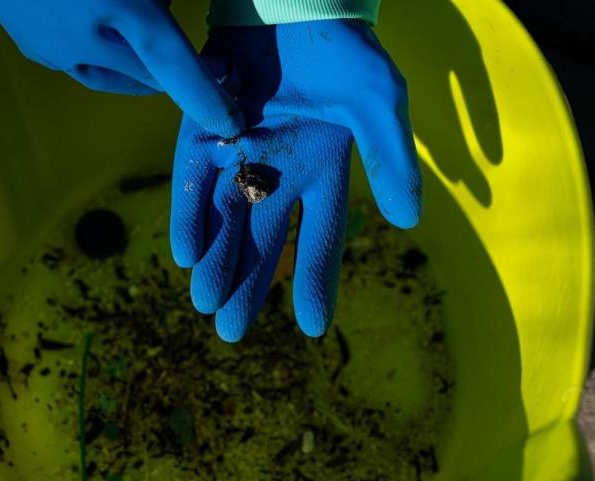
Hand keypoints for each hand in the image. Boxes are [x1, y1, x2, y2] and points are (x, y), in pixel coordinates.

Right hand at [0, 0, 243, 137]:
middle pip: (147, 74)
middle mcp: (86, 39)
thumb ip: (156, 0)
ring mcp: (54, 48)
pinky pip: (81, 66)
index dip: (204, 96)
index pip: (173, 63)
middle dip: (177, 73)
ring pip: (113, 78)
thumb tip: (167, 12)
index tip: (229, 123)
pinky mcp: (33, 48)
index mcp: (121, 7)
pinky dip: (107, 60)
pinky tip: (112, 41)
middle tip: (210, 70)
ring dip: (142, 74)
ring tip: (160, 63)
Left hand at [171, 20, 421, 341]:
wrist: (290, 0)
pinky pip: (193, 180)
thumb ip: (392, 159)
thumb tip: (408, 221)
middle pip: (262, 241)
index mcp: (322, 171)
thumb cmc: (341, 48)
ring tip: (206, 304)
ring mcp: (238, 153)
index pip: (319, 238)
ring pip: (224, 219)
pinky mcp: (202, 131)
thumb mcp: (378, 101)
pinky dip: (190, 214)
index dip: (315, 282)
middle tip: (231, 332)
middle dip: (248, 285)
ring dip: (215, 261)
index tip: (310, 328)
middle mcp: (277, 172)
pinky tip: (186, 254)